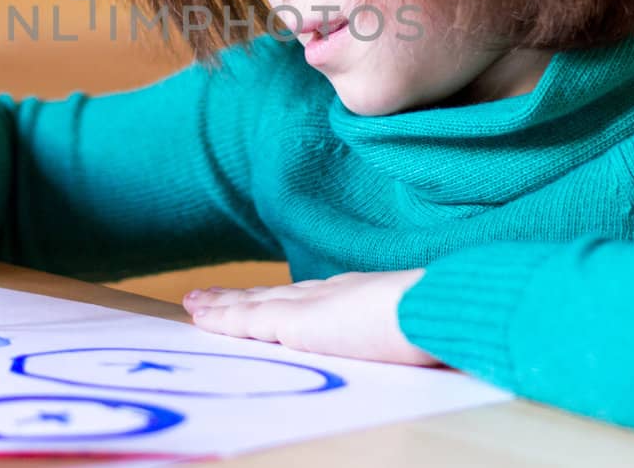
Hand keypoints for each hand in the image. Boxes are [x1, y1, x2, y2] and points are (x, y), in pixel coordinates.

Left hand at [183, 269, 439, 365]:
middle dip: (241, 296)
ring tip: (193, 303)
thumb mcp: (417, 324)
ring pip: (253, 303)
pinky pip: (248, 320)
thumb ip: (401, 329)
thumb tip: (417, 341)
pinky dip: (221, 318)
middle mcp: (329, 292)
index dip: (281, 295)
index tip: (263, 295)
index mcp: (358, 294)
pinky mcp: (296, 322)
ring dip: (221, 305)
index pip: (308, 296)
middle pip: (274, 294)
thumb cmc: (440, 321)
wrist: (435, 309)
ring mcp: (312, 305)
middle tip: (208, 296)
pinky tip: (200, 318)